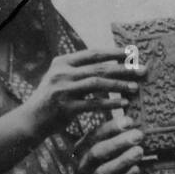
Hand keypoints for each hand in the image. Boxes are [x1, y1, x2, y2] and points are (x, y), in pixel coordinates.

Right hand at [23, 49, 144, 137]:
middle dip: (124, 68)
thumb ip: (80, 70)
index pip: (93, 53)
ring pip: (97, 83)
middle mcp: (61, 73)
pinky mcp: (65, 107)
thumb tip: (110, 63)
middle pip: (99, 67)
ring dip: (119, 85)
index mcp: (62, 62)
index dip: (114, 52)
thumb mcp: (61, 78)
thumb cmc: (52, 99)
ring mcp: (63, 89)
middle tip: (143, 71)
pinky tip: (124, 104)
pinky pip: (93, 104)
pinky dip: (110, 103)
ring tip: (136, 88)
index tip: (133, 53)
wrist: (31, 120)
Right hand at [77, 113, 144, 173]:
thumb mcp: (113, 149)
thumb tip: (134, 121)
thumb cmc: (114, 165)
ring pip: (103, 172)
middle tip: (138, 135)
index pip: (94, 135)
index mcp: (84, 150)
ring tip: (139, 151)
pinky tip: (137, 169)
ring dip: (122, 160)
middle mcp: (85, 166)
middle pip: (96, 153)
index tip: (129, 121)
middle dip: (118, 142)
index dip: (111, 127)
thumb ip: (119, 136)